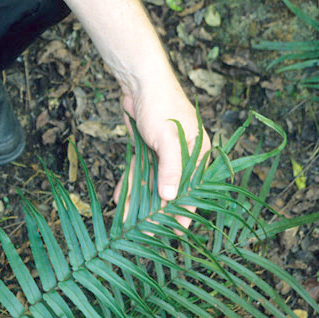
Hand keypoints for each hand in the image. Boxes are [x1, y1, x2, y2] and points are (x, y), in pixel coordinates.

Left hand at [113, 84, 210, 229]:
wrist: (140, 82)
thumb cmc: (161, 105)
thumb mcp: (168, 139)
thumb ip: (171, 169)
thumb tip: (170, 198)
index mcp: (198, 155)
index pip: (193, 191)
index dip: (184, 213)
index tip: (176, 233)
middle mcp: (182, 158)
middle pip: (170, 191)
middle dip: (157, 213)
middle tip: (146, 235)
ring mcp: (163, 155)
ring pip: (151, 185)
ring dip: (140, 203)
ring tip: (128, 224)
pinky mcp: (146, 151)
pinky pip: (138, 174)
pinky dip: (130, 186)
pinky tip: (120, 201)